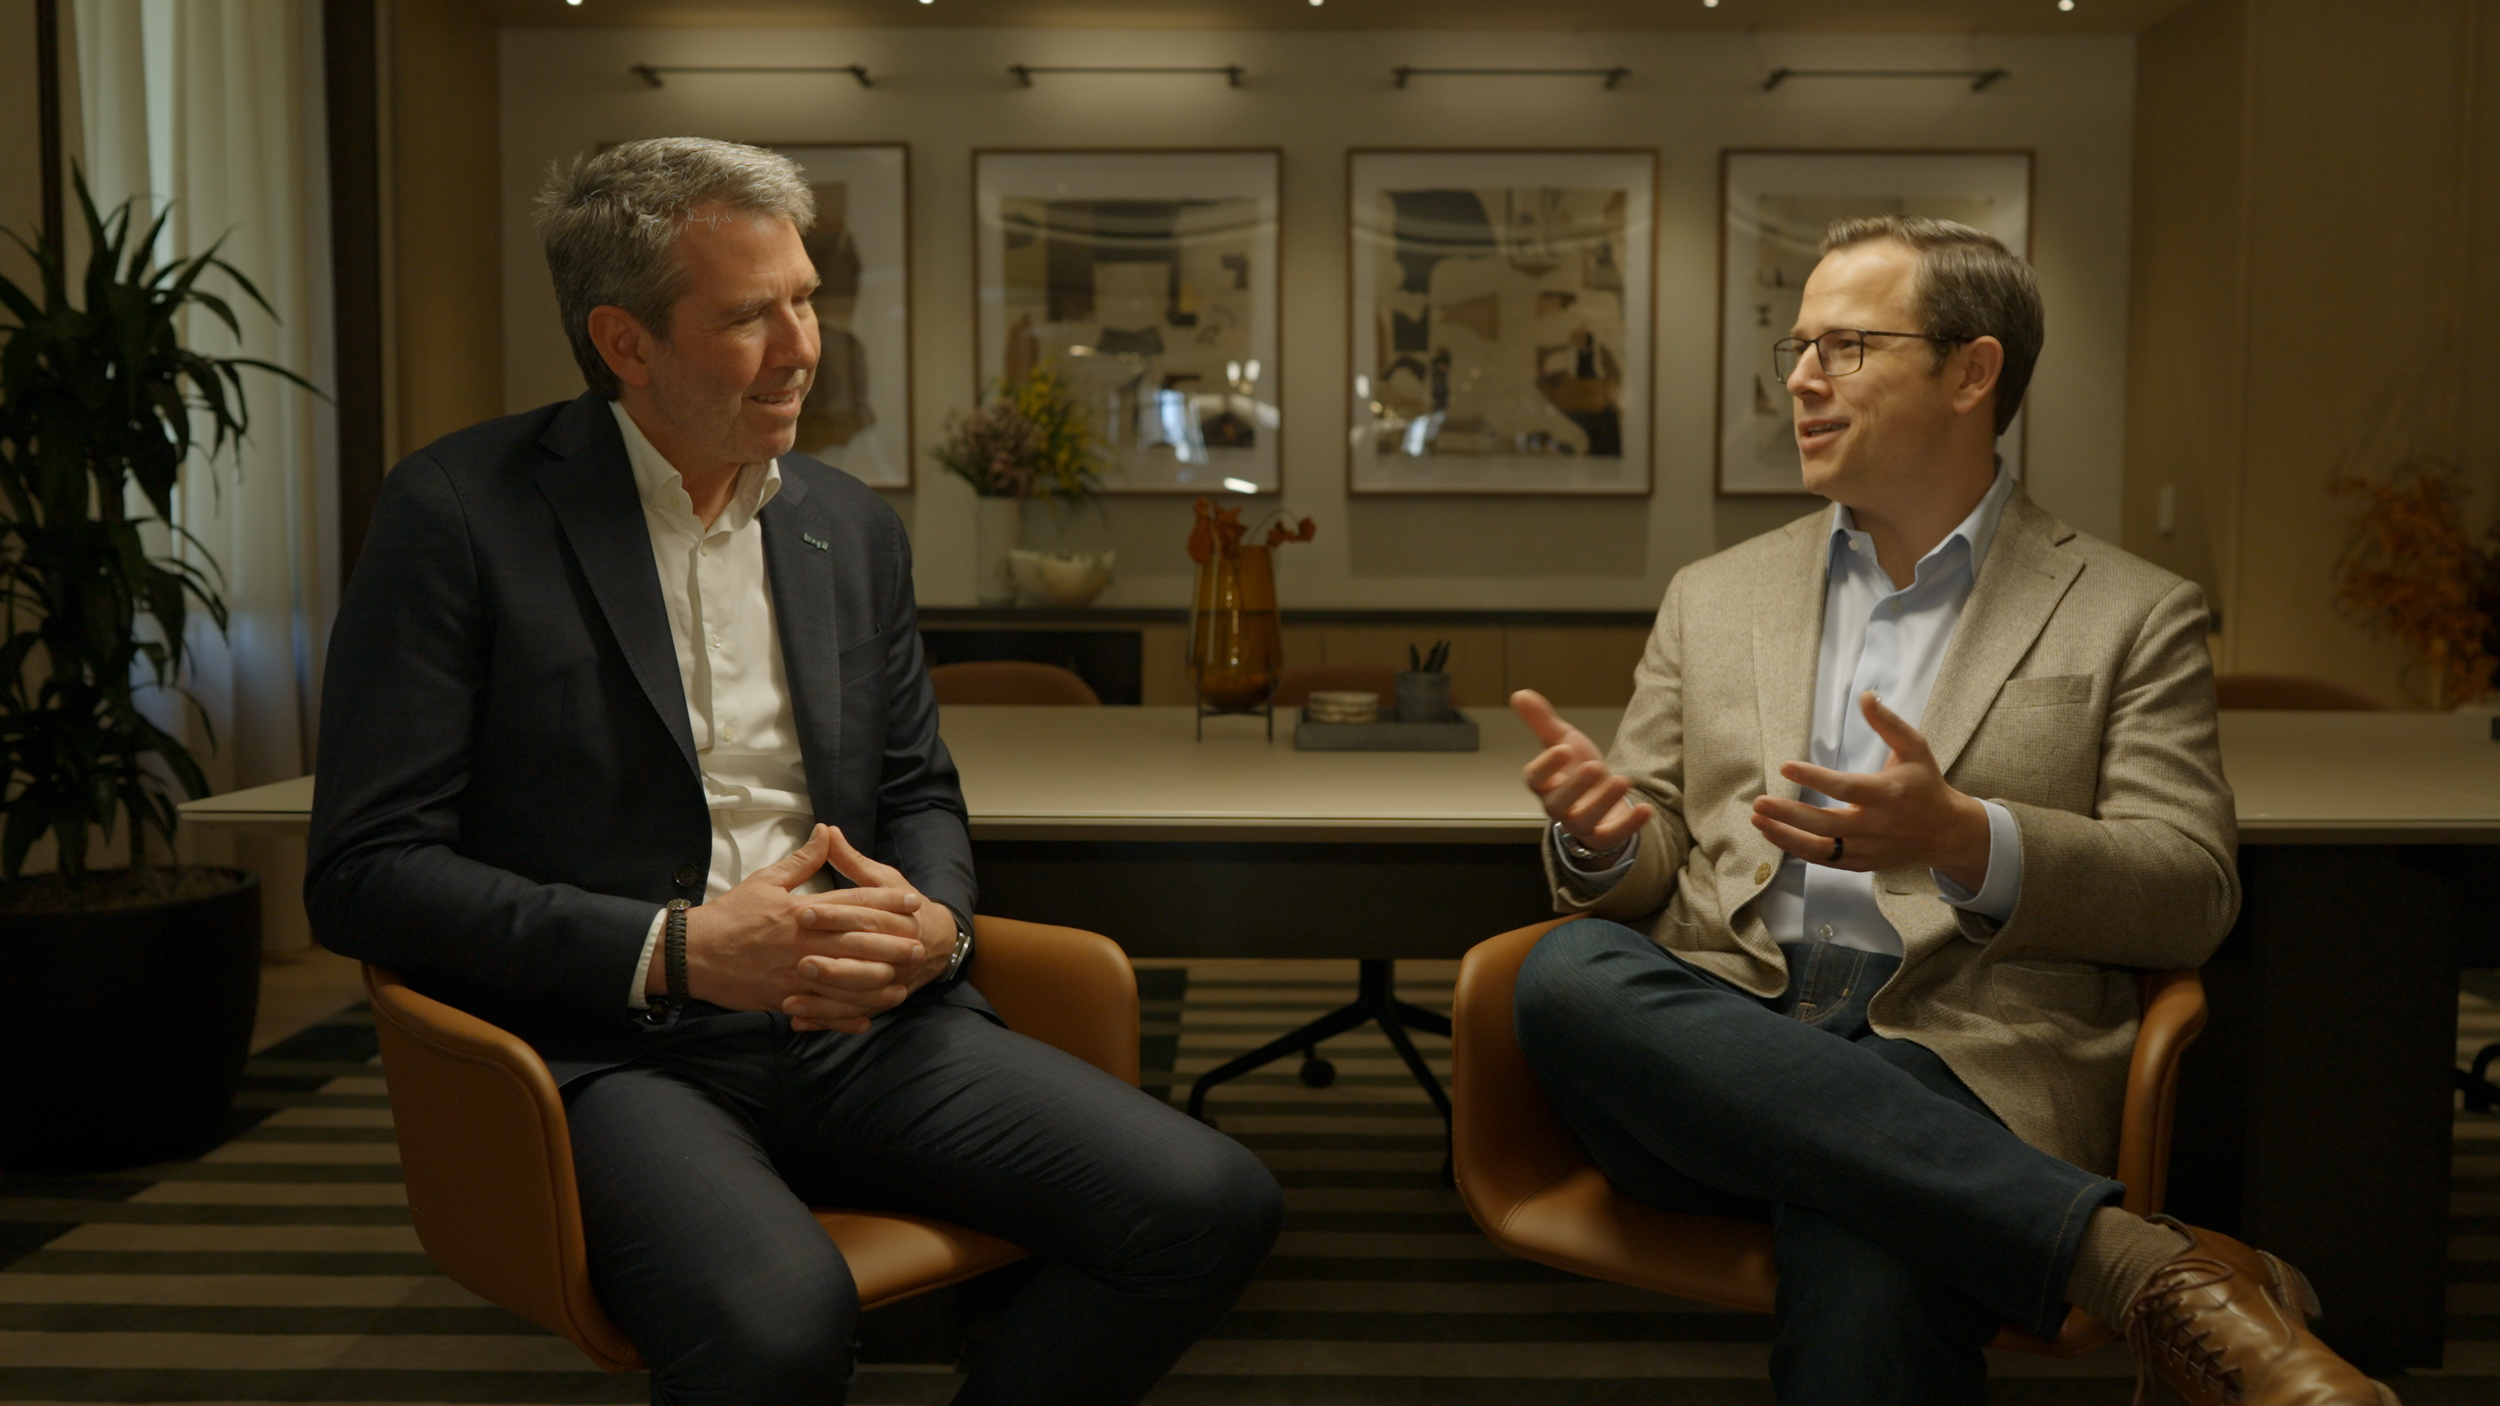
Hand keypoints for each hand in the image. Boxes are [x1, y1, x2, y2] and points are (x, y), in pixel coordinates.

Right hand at [672, 824, 924, 1033]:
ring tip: (902, 984)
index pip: (854, 902)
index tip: (913, 900)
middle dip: (892, 944)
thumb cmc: (731, 915)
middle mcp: (804, 943)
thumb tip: (825, 832)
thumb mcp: (766, 880)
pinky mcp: (783, 998)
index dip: (887, 901)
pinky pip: (821, 1010)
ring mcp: (795, 974)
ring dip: (876, 983)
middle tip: (919, 945)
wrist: (693, 954)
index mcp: (802, 911)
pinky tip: (866, 1019)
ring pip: (845, 981)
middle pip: (858, 942)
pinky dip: (843, 1017)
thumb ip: (802, 860)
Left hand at [794, 827, 960, 1029]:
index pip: (864, 915)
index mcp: (896, 917)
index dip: (833, 915)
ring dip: (826, 999)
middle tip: (797, 959)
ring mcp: (891, 980)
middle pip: (864, 959)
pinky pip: (853, 1015)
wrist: (940, 943)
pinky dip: (826, 1019)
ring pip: (859, 994)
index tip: (801, 912)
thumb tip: (827, 830)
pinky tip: (798, 1019)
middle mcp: (898, 952)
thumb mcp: (883, 880)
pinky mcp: (881, 1001)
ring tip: (791, 996)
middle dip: (831, 961)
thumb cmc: (904, 908)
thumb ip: (852, 860)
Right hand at [1512, 688, 1653, 854]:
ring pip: (1584, 821)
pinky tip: (1645, 809)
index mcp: (1545, 783)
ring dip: (1603, 802)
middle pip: (1557, 803)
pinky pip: (1613, 837)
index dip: (1545, 766)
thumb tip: (1519, 694)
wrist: (1602, 798)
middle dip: (1575, 786)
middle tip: (1595, 766)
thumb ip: (1542, 721)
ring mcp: (1581, 824)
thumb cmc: (1577, 769)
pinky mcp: (1604, 837)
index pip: (1535, 779)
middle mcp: (1559, 807)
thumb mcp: (1562, 741)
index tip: (1562, 749)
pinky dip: (1629, 826)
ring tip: (1621, 781)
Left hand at [1749, 691, 1991, 889]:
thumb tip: (1864, 696)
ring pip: (1820, 848)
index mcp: (1888, 794)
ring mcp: (1867, 848)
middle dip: (1788, 815)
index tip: (1785, 766)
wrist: (1946, 832)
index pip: (1845, 788)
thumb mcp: (1915, 749)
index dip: (1814, 778)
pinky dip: (1797, 849)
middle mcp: (1876, 825)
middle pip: (1825, 824)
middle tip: (1759, 802)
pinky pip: (1824, 860)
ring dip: (1785, 836)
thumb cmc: (1926, 785)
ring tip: (1758, 819)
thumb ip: (1888, 723)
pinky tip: (1774, 833)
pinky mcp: (1861, 862)